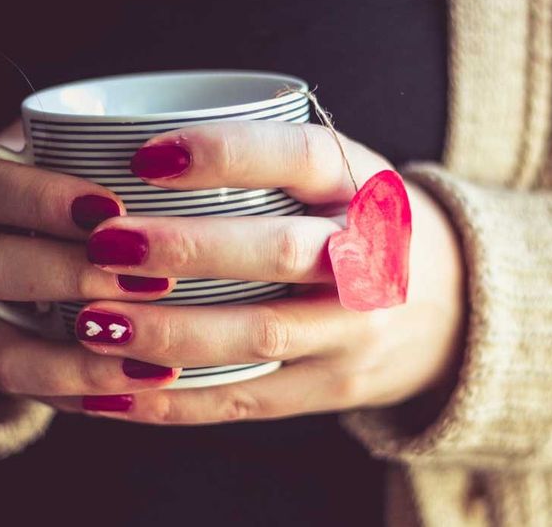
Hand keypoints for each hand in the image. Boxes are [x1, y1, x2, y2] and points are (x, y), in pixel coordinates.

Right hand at [0, 122, 183, 395]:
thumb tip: (193, 138)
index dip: (46, 199)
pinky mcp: (1, 367)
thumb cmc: (54, 193)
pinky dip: (93, 390)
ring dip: (88, 356)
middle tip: (154, 278)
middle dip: (74, 275)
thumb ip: (102, 146)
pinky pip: (35, 395)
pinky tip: (148, 383)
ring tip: (163, 355)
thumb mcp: (59, 152)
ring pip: (9, 350)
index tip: (111, 205)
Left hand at [44, 121, 466, 422]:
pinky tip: (119, 390)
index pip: (301, 156)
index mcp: (368, 188)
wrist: (457, 309)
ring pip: (261, 333)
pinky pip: (252, 398)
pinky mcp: (337, 386)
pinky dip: (179, 400)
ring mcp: (359, 330)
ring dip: (170, 332)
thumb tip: (135, 160)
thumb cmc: (370, 230)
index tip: (143, 156)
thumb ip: (275, 168)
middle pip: (280, 250)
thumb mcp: (348, 181)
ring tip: (94, 322)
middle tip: (105, 246)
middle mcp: (373, 258)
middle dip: (186, 249)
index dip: (224, 152)